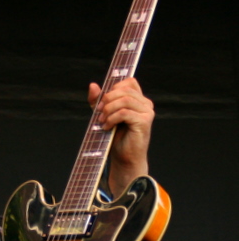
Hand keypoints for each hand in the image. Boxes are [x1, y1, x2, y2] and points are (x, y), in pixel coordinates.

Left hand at [88, 77, 153, 195]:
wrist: (124, 158)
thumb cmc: (116, 137)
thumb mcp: (104, 115)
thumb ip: (98, 100)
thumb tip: (93, 85)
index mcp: (139, 100)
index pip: (129, 82)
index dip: (114, 88)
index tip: (102, 101)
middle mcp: (146, 104)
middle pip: (124, 90)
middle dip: (107, 100)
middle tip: (98, 113)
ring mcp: (147, 112)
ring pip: (124, 100)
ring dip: (109, 110)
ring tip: (102, 121)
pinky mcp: (144, 121)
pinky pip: (124, 112)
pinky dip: (112, 118)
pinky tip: (107, 127)